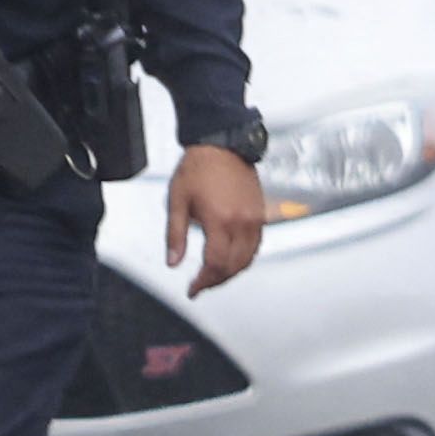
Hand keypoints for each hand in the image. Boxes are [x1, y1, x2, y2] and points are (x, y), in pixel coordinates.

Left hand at [164, 143, 267, 293]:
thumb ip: (175, 235)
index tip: (193, 289)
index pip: (215, 264)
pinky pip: (256, 246)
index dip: (203, 282)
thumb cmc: (199, 168)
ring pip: (248, 259)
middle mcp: (242, 223)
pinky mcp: (261, 215)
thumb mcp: (177, 201)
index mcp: (220, 220)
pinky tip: (232, 260)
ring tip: (214, 277)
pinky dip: (244, 259)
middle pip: (233, 266)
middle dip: (216, 281)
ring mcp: (255, 220)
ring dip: (231, 273)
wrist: (222, 146)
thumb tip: (173, 261)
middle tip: (201, 285)